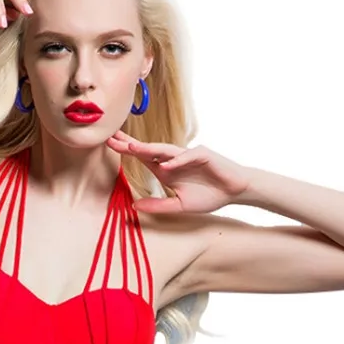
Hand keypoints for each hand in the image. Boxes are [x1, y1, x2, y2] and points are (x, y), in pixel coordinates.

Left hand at [106, 130, 250, 212]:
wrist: (234, 191)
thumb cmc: (209, 196)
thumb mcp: (178, 206)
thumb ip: (158, 206)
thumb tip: (134, 206)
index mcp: (166, 169)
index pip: (142, 157)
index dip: (126, 151)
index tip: (109, 144)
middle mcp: (174, 159)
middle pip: (149, 149)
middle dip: (130, 144)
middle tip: (111, 137)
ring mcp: (188, 155)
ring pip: (165, 149)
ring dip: (149, 148)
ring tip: (132, 147)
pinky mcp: (204, 156)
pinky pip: (188, 156)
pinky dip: (178, 160)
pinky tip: (166, 164)